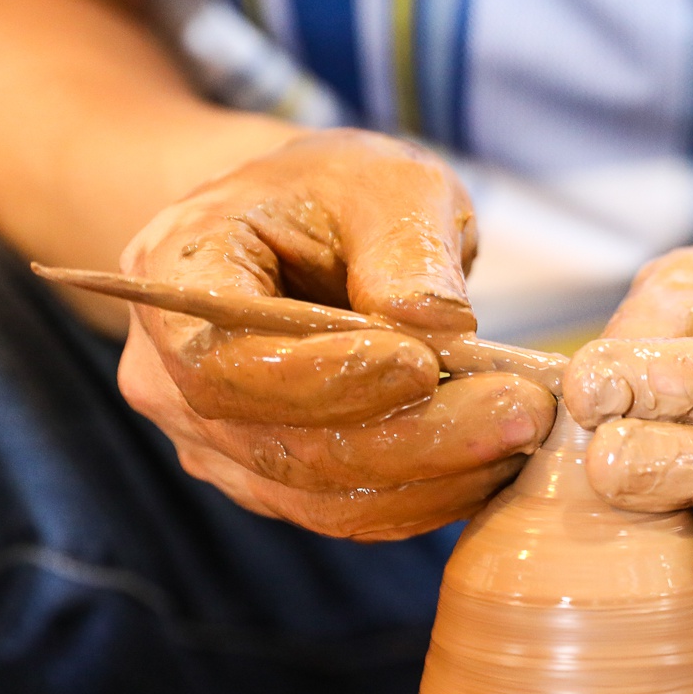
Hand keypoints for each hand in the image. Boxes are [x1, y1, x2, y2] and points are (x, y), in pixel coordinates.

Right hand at [116, 129, 555, 539]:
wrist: (304, 228)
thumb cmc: (336, 192)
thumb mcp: (385, 182)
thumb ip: (405, 246)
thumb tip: (436, 325)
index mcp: (175, 275)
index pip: (223, 363)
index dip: (319, 379)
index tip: (421, 364)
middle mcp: (170, 375)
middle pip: (279, 445)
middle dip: (410, 438)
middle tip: (519, 411)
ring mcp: (212, 441)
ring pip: (316, 494)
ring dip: (430, 477)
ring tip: (523, 432)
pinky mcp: (266, 480)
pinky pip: (340, 511)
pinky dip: (423, 496)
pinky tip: (493, 462)